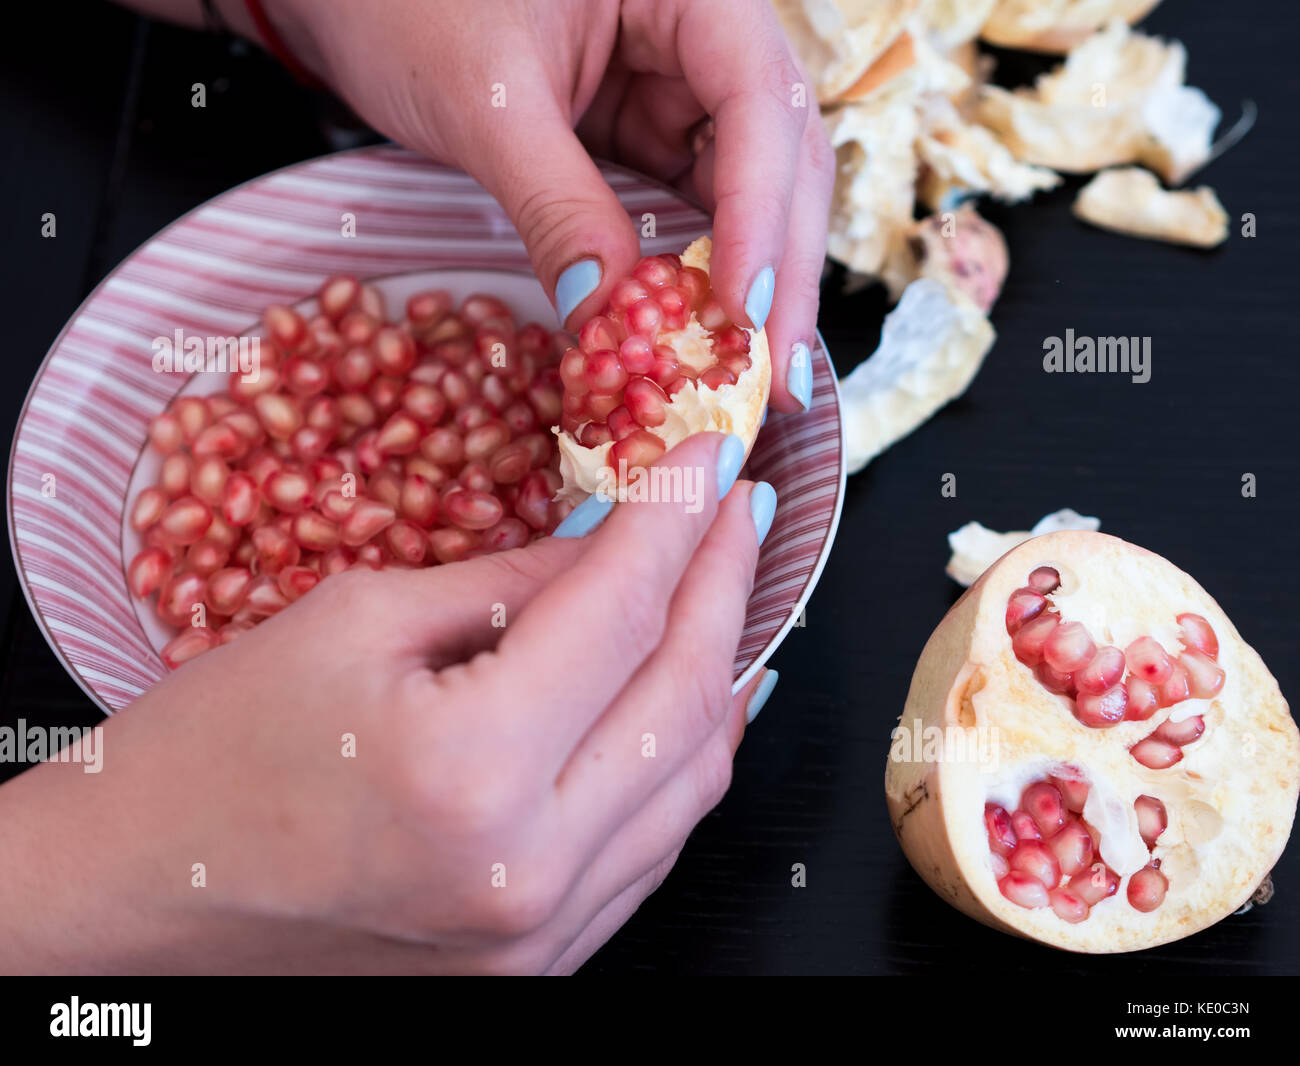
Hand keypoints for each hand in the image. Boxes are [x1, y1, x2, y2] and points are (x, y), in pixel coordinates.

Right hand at [0, 435, 773, 973]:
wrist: (141, 897)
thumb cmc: (208, 759)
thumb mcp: (356, 625)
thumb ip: (509, 586)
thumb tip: (610, 546)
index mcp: (468, 771)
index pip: (620, 610)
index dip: (675, 516)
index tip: (705, 457)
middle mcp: (525, 869)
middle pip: (683, 696)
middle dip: (722, 582)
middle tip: (734, 510)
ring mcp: (541, 935)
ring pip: (692, 780)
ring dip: (718, 669)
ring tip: (721, 589)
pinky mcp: (540, 960)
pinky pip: (654, 845)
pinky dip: (681, 757)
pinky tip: (679, 696)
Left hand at [264, 0, 831, 412]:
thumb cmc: (408, 1)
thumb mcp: (485, 100)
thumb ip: (552, 200)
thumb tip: (605, 315)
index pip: (757, 97)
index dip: (761, 208)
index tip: (741, 307)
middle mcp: (704, 35)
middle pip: (781, 154)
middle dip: (781, 266)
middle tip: (776, 373)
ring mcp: (680, 88)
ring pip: (751, 190)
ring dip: (756, 281)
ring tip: (757, 373)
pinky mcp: (648, 135)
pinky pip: (695, 208)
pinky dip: (701, 274)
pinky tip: (705, 334)